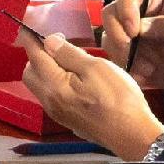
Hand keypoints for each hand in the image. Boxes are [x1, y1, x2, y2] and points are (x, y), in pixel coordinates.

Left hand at [20, 33, 163, 160]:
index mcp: (54, 86)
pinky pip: (51, 96)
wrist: (132, 134)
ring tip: (71, 61)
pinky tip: (76, 79)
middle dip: (37, 56)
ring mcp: (57, 112)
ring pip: (40, 85)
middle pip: (30, 73)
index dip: (31, 40)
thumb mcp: (96, 68)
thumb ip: (68, 54)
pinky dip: (55, 82)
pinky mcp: (67, 119)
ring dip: (47, 70)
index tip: (30, 28)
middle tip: (58, 45)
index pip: (34, 57)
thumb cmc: (119, 100)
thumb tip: (49, 42)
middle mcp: (50, 101)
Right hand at [95, 0, 163, 92]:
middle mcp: (130, 12)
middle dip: (117, 34)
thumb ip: (163, 26)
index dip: (125, 10)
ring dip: (124, 55)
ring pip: (107, 39)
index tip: (134, 31)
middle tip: (131, 50)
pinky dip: (126, 67)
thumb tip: (140, 27)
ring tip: (149, 67)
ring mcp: (121, 32)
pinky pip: (112, 58)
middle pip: (109, 15)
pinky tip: (143, 73)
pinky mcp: (119, 52)